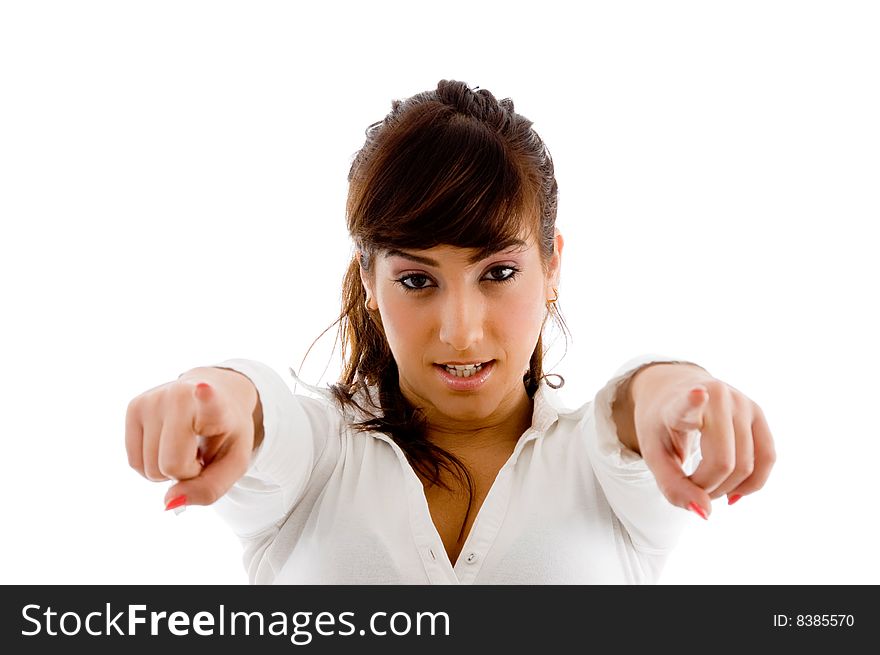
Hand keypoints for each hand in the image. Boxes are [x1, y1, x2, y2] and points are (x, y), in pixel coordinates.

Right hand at [125, 367, 262, 509]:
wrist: (213, 393)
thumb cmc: (224, 433)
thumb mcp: (234, 463)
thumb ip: (210, 489)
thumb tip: (169, 502)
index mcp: (216, 405)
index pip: (208, 402)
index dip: (205, 397)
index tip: (203, 388)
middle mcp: (180, 396)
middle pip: (170, 466)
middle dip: (186, 472)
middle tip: (199, 453)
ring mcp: (153, 399)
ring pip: (149, 469)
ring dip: (167, 469)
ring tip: (184, 444)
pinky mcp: (133, 406)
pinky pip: (134, 463)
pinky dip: (152, 465)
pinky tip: (167, 444)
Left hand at [627, 363, 774, 517]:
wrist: (674, 390)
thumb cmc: (662, 426)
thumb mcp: (654, 456)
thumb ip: (673, 487)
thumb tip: (706, 513)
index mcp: (679, 403)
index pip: (688, 404)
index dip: (693, 401)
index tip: (698, 393)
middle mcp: (716, 396)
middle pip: (724, 463)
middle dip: (708, 488)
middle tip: (691, 486)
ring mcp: (742, 402)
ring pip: (749, 465)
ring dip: (728, 488)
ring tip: (706, 485)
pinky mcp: (759, 412)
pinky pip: (767, 457)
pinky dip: (752, 482)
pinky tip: (732, 491)